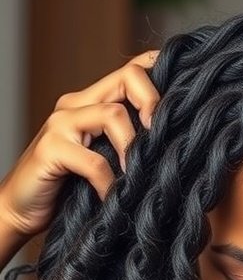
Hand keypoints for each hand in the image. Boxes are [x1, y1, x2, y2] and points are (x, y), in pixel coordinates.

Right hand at [0, 50, 160, 241]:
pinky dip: (108, 183)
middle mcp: (76, 105)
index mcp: (91, 102)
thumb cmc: (67, 188)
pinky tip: (112, 199)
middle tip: (163, 138)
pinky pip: (93, 161)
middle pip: (127, 78)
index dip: (161, 75)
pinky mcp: (50, 149)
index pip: (132, 70)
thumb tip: (175, 150)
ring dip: (133, 149)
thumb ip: (127, 147)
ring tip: (136, 177)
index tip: (186, 102)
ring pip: (113, 115)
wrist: (19, 209)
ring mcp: (61, 125)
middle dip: (154, 104)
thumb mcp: (104, 161)